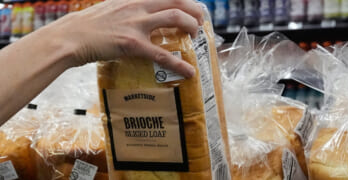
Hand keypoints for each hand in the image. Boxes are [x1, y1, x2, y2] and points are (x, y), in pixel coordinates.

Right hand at [51, 0, 202, 77]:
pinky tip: (189, 72)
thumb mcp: (112, 9)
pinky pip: (161, 53)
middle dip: (194, 10)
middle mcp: (138, 5)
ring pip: (174, 17)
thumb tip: (143, 18)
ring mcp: (136, 23)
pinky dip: (179, 63)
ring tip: (196, 37)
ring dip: (191, 26)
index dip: (184, 0)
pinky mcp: (132, 44)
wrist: (71, 36)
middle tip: (200, 22)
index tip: (191, 8)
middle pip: (176, 0)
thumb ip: (130, 10)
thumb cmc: (89, 26)